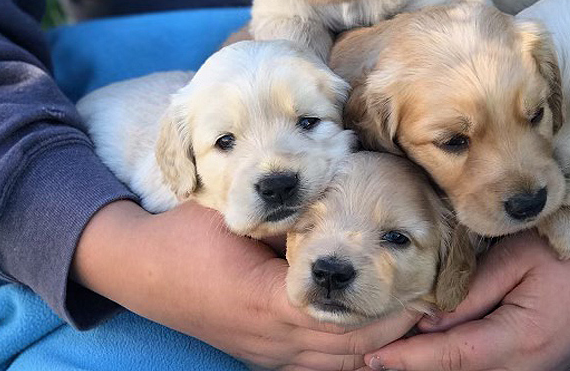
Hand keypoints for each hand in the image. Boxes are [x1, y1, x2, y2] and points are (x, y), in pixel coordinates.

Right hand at [73, 200, 419, 369]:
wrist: (139, 269)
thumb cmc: (186, 234)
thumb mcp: (238, 216)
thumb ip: (290, 221)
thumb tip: (344, 214)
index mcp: (265, 301)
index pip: (342, 317)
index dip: (387, 305)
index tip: (421, 283)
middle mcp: (269, 340)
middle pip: (348, 349)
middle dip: (393, 329)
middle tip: (430, 301)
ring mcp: (264, 354)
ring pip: (334, 364)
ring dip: (374, 344)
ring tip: (408, 314)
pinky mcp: (259, 355)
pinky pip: (314, 364)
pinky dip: (346, 351)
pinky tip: (368, 330)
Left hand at [365, 131, 569, 370]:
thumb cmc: (569, 253)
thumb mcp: (518, 261)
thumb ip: (472, 292)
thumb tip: (428, 318)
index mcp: (522, 340)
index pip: (452, 356)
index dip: (409, 360)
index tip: (373, 359)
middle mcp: (530, 368)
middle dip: (415, 368)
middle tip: (370, 358)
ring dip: (435, 366)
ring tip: (394, 357)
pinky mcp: (540, 366)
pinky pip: (490, 370)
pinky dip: (459, 362)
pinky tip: (435, 351)